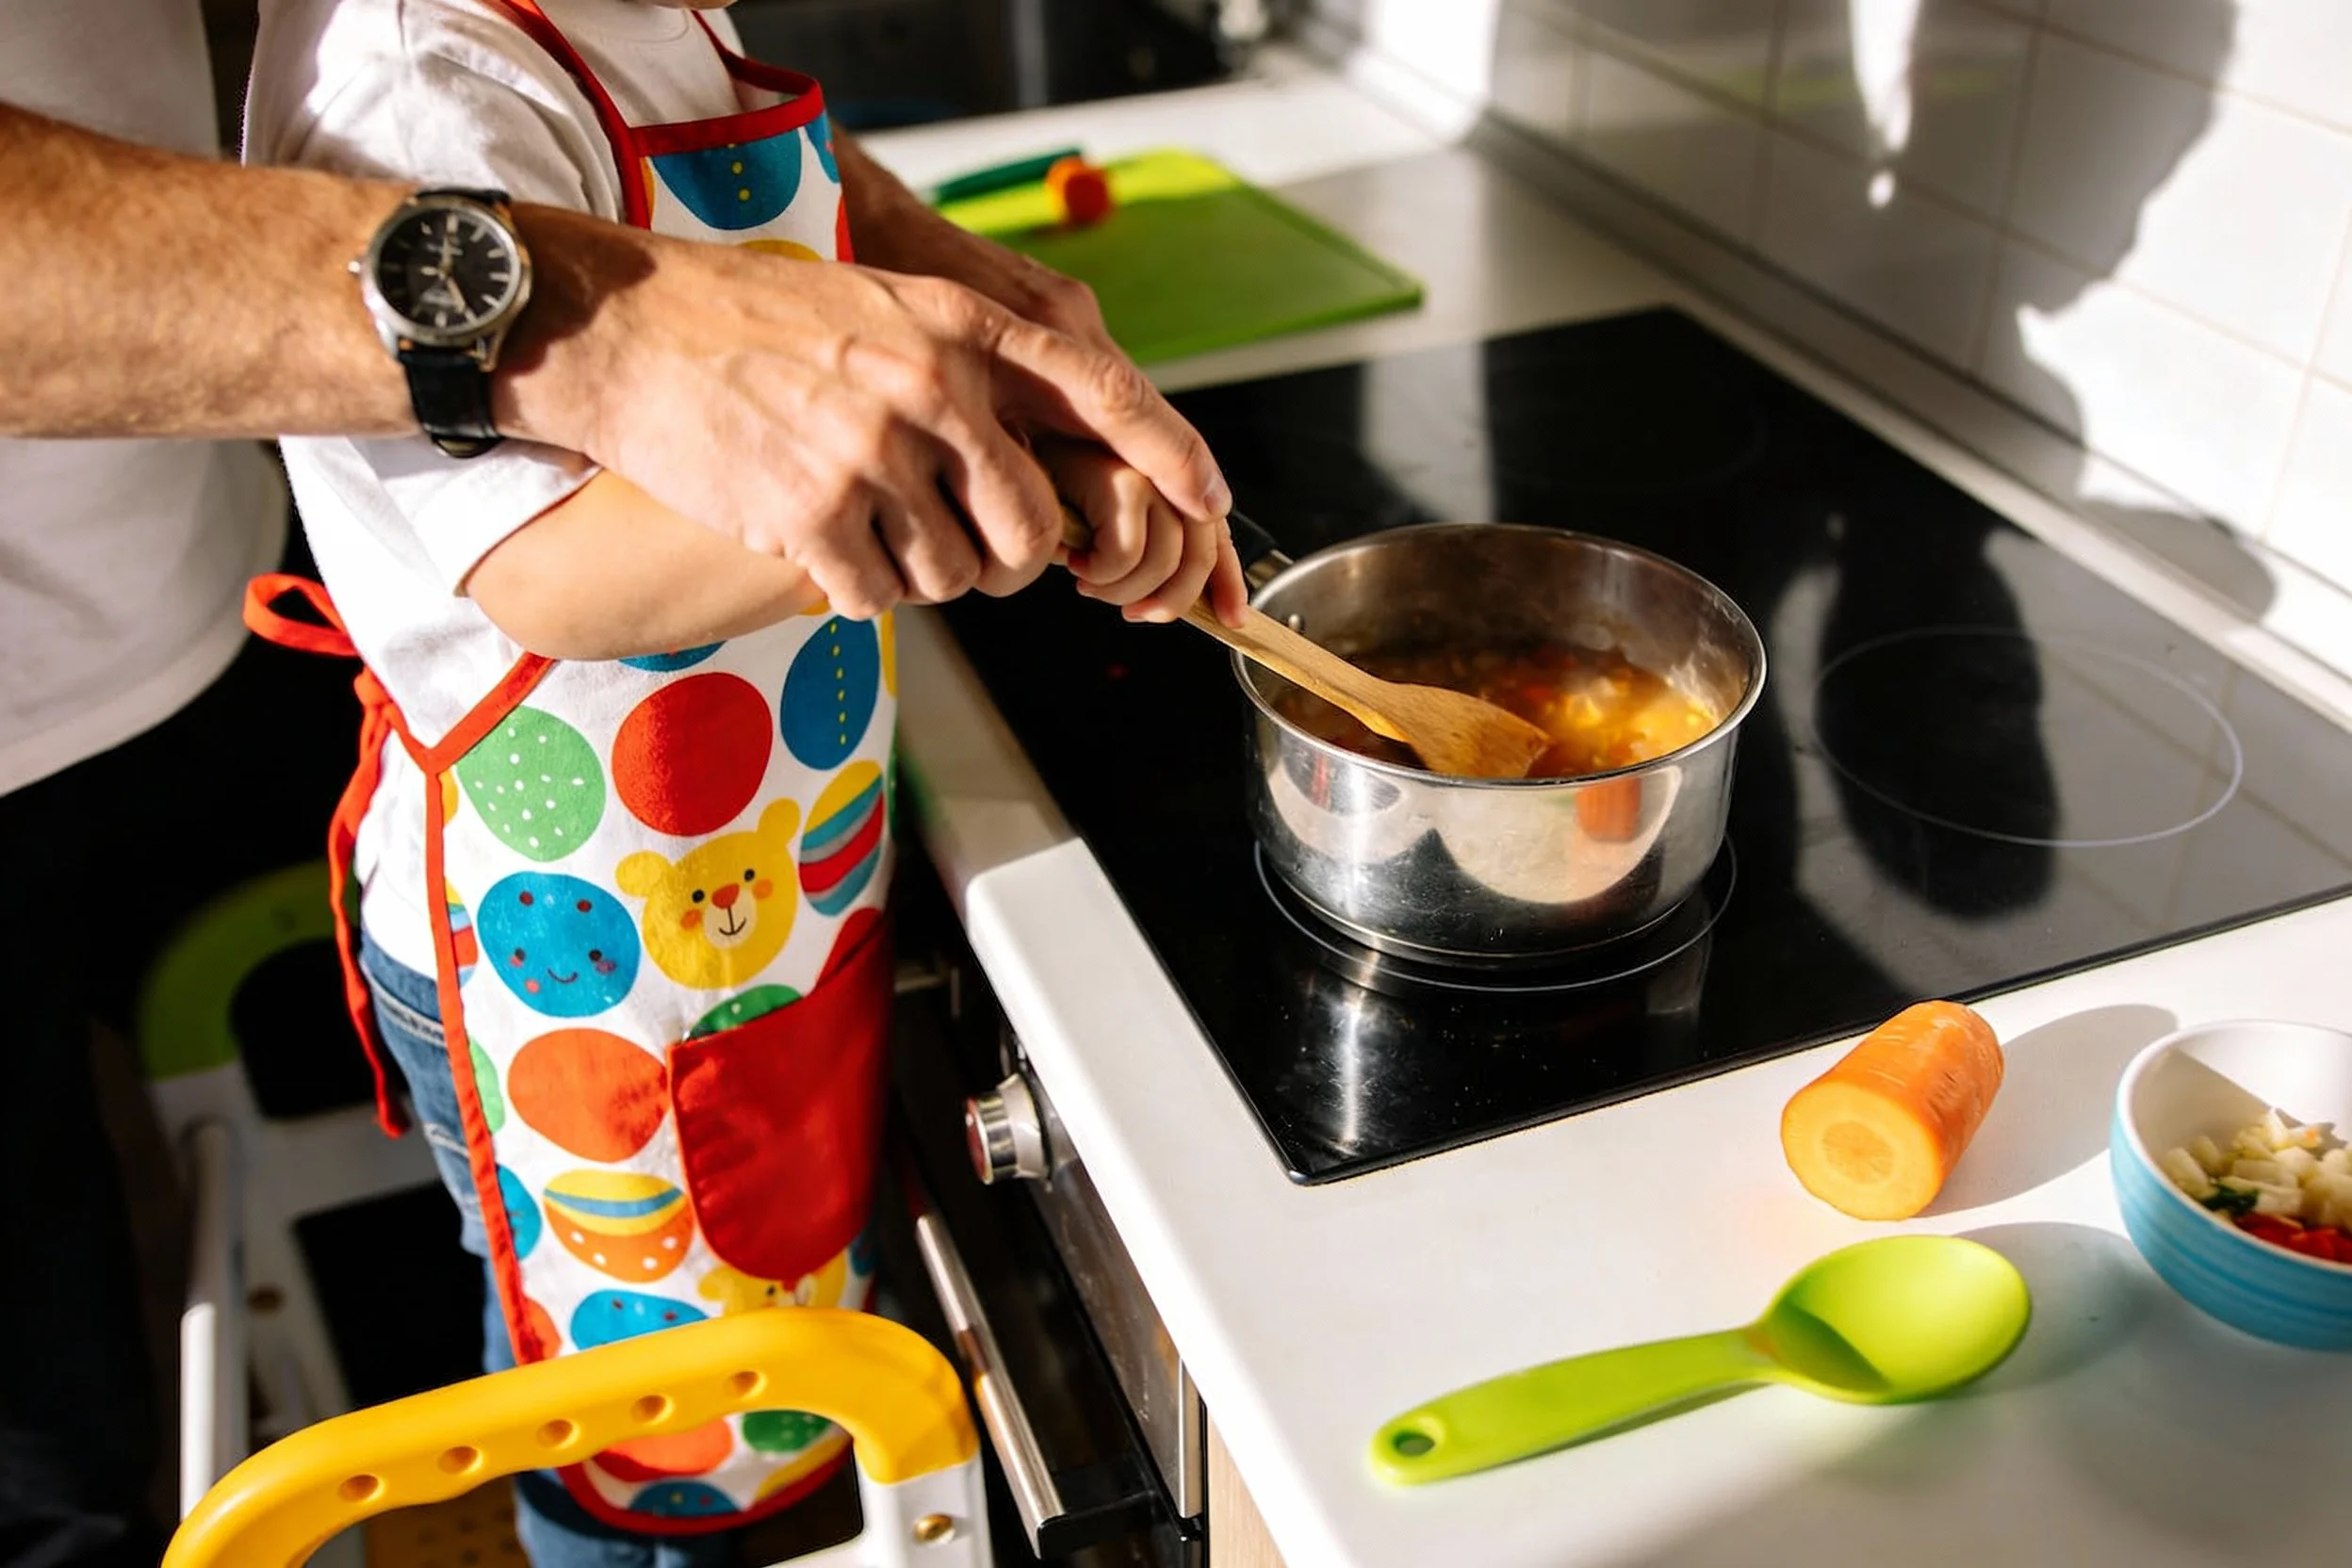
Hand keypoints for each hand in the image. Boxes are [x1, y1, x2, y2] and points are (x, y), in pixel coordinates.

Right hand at [495, 210, 1231, 622]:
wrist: (633, 331)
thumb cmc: (760, 323)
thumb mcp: (887, 309)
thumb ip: (971, 367)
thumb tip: (1054, 449)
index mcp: (960, 327)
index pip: (1102, 394)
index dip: (1170, 453)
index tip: (1212, 499)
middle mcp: (932, 388)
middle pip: (1032, 531)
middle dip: (1009, 562)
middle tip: (960, 545)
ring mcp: (873, 454)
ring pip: (958, 577)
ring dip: (920, 572)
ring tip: (861, 518)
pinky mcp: (814, 516)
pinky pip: (881, 599)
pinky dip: (857, 588)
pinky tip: (815, 539)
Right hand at [1040, 436, 1247, 625]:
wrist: (980, 467)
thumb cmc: (1028, 497)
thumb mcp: (1092, 531)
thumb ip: (1133, 551)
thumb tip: (1170, 603)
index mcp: (1158, 472)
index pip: (1214, 529)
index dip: (1228, 579)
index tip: (1232, 618)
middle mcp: (1156, 461)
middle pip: (1202, 546)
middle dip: (1174, 599)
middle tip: (1134, 613)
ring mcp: (1135, 461)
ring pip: (1168, 555)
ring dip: (1127, 591)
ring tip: (1090, 585)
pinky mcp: (1104, 471)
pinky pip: (1128, 549)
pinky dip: (1102, 574)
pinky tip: (1072, 564)